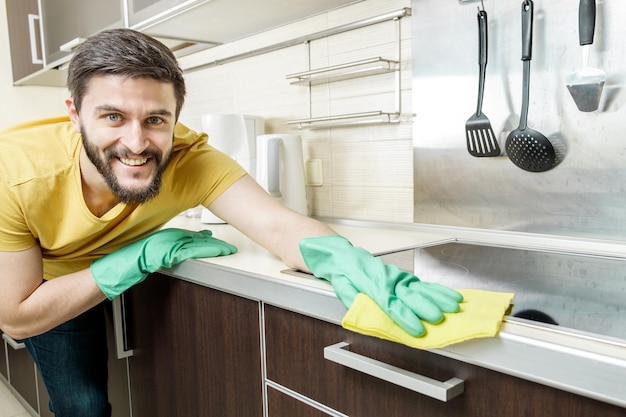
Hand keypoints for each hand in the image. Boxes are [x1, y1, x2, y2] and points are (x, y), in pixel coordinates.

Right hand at [91, 228, 236, 299]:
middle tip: (229, 248)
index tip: (217, 242)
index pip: (188, 238)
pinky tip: (209, 252)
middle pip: (194, 240)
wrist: (112, 270)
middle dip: (213, 245)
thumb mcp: (148, 258)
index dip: (205, 241)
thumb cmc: (126, 265)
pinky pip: (184, 252)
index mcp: (162, 239)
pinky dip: (198, 252)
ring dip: (211, 248)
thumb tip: (175, 257)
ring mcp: (163, 245)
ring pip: (193, 245)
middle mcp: (164, 239)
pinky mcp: (162, 253)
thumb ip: (163, 255)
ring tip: (226, 251)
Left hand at [299, 235, 462, 336]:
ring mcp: (388, 271)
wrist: (325, 245)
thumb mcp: (331, 278)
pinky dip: (431, 288)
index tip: (415, 327)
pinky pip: (414, 281)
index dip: (403, 314)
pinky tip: (445, 295)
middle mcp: (379, 272)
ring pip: (415, 284)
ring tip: (453, 304)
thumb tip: (359, 306)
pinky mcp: (392, 272)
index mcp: (364, 275)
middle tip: (441, 317)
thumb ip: (347, 292)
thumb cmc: (328, 262)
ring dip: (435, 294)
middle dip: (424, 304)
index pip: (387, 299)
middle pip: (406, 291)